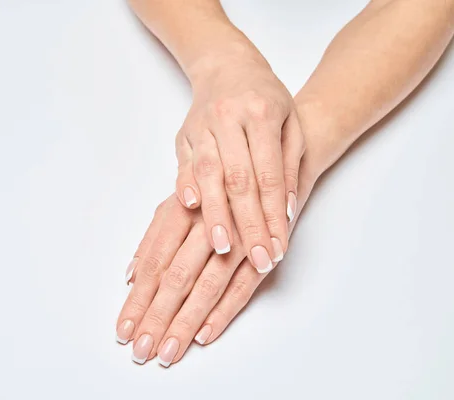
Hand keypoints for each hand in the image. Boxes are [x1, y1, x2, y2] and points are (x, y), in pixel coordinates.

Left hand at [117, 157, 318, 366]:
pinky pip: (243, 285)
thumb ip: (155, 237)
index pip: (155, 262)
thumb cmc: (219, 187)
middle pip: (177, 277)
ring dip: (186, 322)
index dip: (138, 298)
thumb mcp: (182, 204)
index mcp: (182, 210)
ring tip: (168, 352)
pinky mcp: (263, 251)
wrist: (271, 165)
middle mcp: (207, 224)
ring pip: (208, 286)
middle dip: (157, 317)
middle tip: (140, 350)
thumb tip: (130, 275)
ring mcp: (238, 238)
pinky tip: (205, 334)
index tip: (123, 328)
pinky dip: (224, 310)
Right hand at [176, 46, 304, 273]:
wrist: (228, 67)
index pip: (269, 175)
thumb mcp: (291, 124)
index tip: (278, 247)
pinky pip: (183, 165)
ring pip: (208, 175)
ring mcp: (202, 126)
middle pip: (239, 180)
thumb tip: (287, 212)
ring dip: (215, 213)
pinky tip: (190, 208)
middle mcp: (229, 119)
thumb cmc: (266, 99)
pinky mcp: (183, 135)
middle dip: (248, 223)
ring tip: (222, 246)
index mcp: (262, 114)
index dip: (274, 214)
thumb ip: (290, 165)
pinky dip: (185, 187)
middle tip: (256, 258)